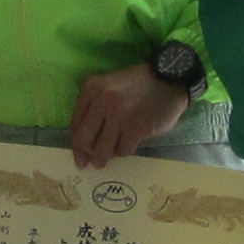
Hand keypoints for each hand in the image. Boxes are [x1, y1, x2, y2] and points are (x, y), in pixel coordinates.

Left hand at [68, 63, 193, 172]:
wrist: (169, 79)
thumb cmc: (137, 86)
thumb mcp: (109, 87)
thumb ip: (94, 109)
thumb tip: (84, 144)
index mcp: (92, 89)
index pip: (75, 124)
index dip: (76, 145)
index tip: (80, 156)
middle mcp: (102, 100)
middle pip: (85, 139)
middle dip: (88, 155)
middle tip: (94, 163)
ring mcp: (119, 115)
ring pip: (102, 148)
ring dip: (105, 156)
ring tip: (110, 156)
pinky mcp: (136, 128)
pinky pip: (122, 150)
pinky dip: (124, 151)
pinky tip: (129, 144)